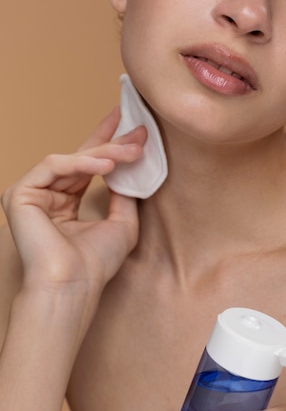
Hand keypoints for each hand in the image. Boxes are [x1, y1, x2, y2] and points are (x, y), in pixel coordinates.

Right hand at [1, 107, 145, 304]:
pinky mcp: (21, 193)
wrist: (73, 286)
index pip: (88, 165)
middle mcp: (48, 195)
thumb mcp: (122, 221)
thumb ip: (124, 192)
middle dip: (113, 142)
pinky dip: (82, 163)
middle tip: (139, 132)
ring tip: (131, 152)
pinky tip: (107, 165)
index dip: (108, 142)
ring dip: (105, 152)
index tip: (131, 124)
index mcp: (66, 202)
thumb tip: (132, 165)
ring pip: (71, 159)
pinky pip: (54, 165)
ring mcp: (33, 193)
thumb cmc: (95, 263)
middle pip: (82, 158)